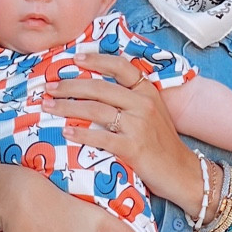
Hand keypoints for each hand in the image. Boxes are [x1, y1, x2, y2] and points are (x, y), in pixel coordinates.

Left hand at [45, 53, 197, 208]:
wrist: (183, 173)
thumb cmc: (163, 145)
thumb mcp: (153, 114)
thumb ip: (131, 100)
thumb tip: (98, 91)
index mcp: (148, 92)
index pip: (121, 67)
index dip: (97, 60)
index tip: (75, 58)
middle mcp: (143, 104)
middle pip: (99, 88)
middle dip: (69, 86)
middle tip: (48, 87)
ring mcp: (139, 126)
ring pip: (96, 110)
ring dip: (67, 107)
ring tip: (48, 106)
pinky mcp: (133, 148)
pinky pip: (101, 138)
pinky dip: (81, 134)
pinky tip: (66, 133)